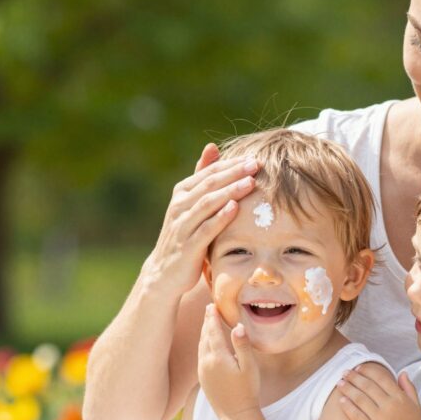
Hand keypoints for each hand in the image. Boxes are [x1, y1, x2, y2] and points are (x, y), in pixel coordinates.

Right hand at [142, 145, 258, 298]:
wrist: (164, 272)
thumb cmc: (185, 235)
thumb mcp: (191, 205)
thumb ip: (202, 177)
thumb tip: (212, 147)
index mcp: (182, 193)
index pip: (209, 172)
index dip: (231, 164)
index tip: (253, 156)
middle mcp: (180, 206)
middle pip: (209, 184)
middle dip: (233, 173)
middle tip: (256, 164)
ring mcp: (182, 225)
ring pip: (207, 203)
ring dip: (229, 191)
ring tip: (250, 182)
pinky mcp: (187, 247)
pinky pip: (205, 229)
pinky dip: (220, 217)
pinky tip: (235, 208)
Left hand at [198, 304, 259, 418]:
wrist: (235, 416)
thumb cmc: (246, 391)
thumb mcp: (249, 367)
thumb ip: (242, 345)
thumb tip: (238, 326)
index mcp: (217, 357)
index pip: (213, 331)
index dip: (212, 317)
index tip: (211, 304)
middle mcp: (206, 362)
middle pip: (204, 336)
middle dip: (206, 321)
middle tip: (208, 308)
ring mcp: (202, 371)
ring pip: (201, 346)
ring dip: (204, 332)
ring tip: (207, 322)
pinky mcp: (203, 378)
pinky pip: (200, 355)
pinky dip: (203, 344)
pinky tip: (207, 344)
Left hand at [338, 367, 420, 419]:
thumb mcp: (416, 406)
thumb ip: (409, 388)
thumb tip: (402, 372)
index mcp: (400, 398)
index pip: (380, 378)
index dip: (367, 371)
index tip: (358, 368)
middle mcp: (390, 406)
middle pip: (367, 386)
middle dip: (354, 377)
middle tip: (344, 372)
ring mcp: (380, 419)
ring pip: (359, 398)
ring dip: (347, 388)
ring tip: (339, 383)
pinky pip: (356, 415)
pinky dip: (347, 406)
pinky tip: (341, 400)